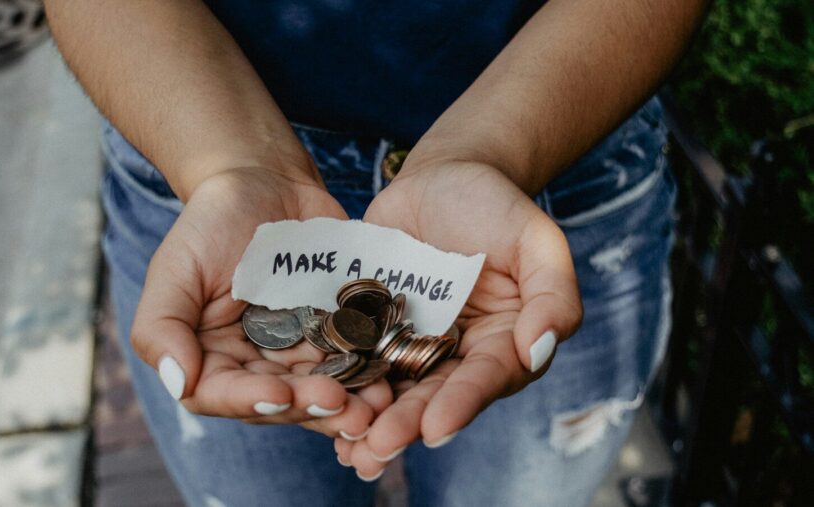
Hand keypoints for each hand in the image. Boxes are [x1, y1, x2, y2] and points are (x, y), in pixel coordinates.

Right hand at [130, 167, 392, 437]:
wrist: (266, 182)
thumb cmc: (211, 222)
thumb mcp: (175, 268)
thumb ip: (161, 327)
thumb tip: (178, 382)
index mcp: (210, 358)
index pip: (223, 394)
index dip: (251, 400)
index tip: (281, 394)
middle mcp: (255, 365)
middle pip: (281, 402)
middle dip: (311, 407)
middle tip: (343, 406)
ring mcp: (300, 352)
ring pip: (323, 390)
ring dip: (350, 404)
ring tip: (376, 406)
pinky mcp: (337, 334)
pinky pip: (355, 360)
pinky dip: (372, 373)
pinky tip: (392, 379)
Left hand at [335, 161, 581, 477]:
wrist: (442, 176)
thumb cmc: (496, 205)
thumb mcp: (536, 239)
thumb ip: (553, 293)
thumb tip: (540, 349)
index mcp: (503, 342)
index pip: (485, 378)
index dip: (462, 403)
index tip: (436, 427)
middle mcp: (457, 353)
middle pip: (434, 395)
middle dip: (406, 424)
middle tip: (378, 448)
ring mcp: (412, 342)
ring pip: (392, 389)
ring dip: (370, 420)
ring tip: (348, 448)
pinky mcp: (373, 327)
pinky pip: (356, 358)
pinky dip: (341, 384)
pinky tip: (318, 408)